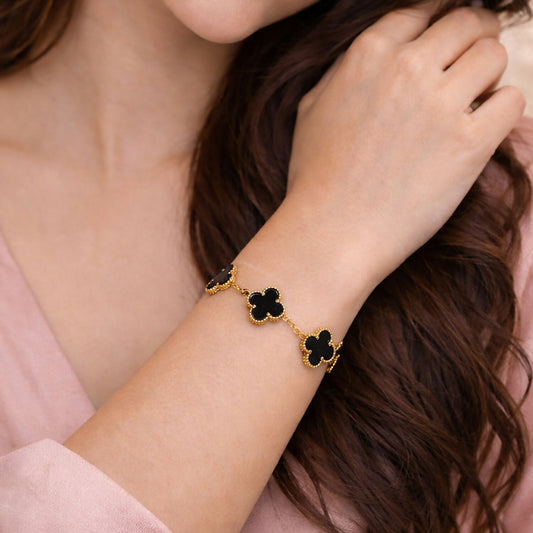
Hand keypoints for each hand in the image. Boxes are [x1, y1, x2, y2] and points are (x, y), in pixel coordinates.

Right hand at [284, 4, 524, 290]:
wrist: (332, 233)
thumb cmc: (315, 177)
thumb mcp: (311, 110)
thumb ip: (344, 71)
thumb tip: (376, 55)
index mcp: (368, 55)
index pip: (422, 10)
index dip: (436, 23)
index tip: (444, 41)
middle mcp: (408, 69)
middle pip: (467, 23)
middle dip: (472, 38)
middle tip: (470, 62)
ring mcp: (441, 105)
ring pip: (493, 56)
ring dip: (487, 75)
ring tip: (471, 100)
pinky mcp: (469, 144)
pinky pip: (511, 102)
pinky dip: (501, 110)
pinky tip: (481, 127)